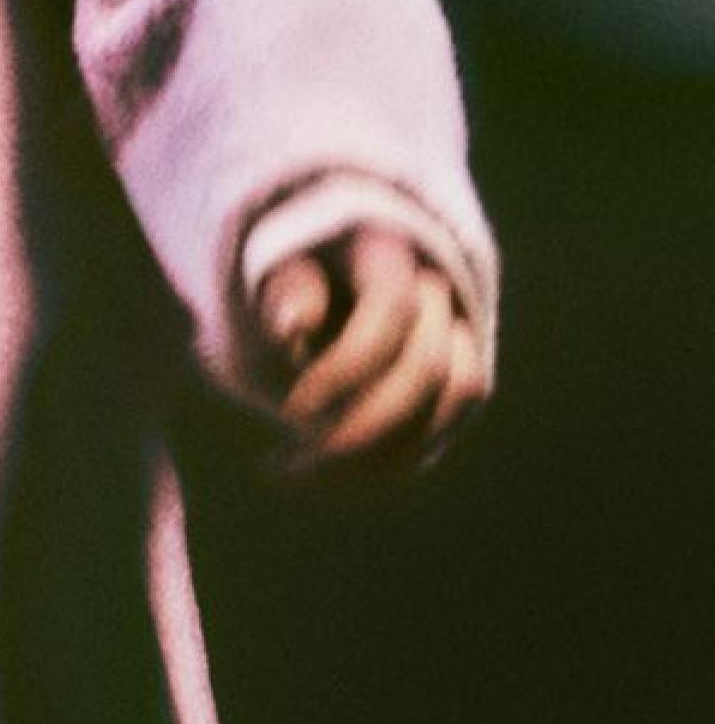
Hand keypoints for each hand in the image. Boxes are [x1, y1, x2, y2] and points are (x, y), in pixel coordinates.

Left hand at [249, 224, 485, 473]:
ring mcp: (459, 331)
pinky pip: (443, 428)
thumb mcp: (264, 282)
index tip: (291, 411)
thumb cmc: (277, 286)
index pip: (392, 307)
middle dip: (362, 429)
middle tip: (288, 466)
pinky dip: (387, 464)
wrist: (304, 290)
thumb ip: (280, 296)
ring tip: (299, 474)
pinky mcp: (459, 377)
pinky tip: (324, 476)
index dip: (348, 368)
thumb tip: (293, 323)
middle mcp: (438, 285)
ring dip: (380, 457)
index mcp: (383, 247)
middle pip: (431, 367)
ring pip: (455, 402)